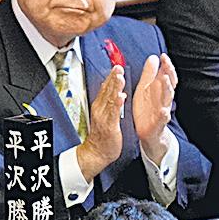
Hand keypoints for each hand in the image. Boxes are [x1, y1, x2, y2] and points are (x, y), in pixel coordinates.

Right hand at [75, 65, 126, 181]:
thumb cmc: (102, 136)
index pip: (105, 89)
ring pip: (110, 99)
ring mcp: (104, 117)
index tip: (116, 67)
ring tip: (120, 77)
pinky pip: (114, 113)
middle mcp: (100, 110)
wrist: (96, 152)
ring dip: (115, 88)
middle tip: (118, 67)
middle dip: (113, 78)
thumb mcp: (103, 116)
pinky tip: (121, 97)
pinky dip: (117, 104)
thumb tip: (112, 90)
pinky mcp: (109, 126)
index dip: (111, 77)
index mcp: (99, 106)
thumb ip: (107, 103)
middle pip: (107, 91)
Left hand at [132, 54, 176, 161]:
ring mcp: (162, 112)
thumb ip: (150, 74)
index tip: (163, 55)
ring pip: (167, 100)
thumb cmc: (147, 109)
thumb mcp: (146, 89)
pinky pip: (162, 120)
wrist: (149, 133)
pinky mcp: (157, 124)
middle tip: (166, 64)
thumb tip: (154, 57)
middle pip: (169, 85)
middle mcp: (163, 100)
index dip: (166, 66)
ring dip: (167, 89)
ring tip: (164, 79)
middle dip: (168, 74)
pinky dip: (164, 116)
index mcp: (160, 91)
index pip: (167, 76)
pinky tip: (164, 111)